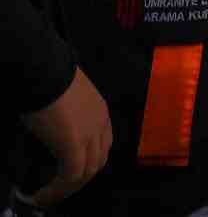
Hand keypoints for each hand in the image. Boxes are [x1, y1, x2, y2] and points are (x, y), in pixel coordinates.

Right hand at [19, 69, 112, 206]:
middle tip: (60, 189)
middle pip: (98, 160)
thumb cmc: (50, 80)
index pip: (103, 144)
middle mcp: (101, 124)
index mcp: (100, 112)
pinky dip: (57, 189)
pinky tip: (42, 195)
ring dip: (68, 188)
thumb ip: (68, 115)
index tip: (71, 173)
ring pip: (87, 171)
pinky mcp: (74, 144)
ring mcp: (90, 134)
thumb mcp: (65, 99)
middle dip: (81, 179)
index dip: (89, 161)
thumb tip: (54, 129)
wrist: (44, 71)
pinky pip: (70, 175)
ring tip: (49, 197)